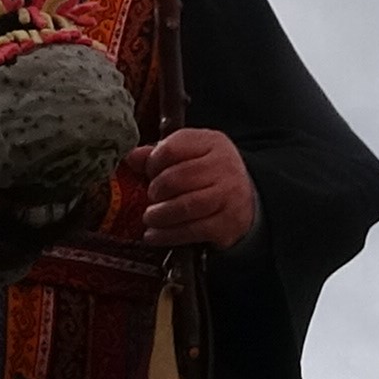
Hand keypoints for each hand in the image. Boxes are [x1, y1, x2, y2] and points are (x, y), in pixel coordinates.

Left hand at [127, 129, 259, 250]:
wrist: (247, 201)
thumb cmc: (210, 176)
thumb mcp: (191, 156)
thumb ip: (160, 155)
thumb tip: (131, 157)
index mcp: (212, 142)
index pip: (172, 148)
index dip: (153, 163)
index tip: (148, 173)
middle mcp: (223, 166)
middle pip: (176, 179)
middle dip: (156, 191)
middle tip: (151, 198)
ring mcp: (228, 195)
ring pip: (185, 206)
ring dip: (160, 215)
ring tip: (150, 217)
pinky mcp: (227, 223)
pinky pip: (192, 230)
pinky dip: (168, 235)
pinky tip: (155, 236)